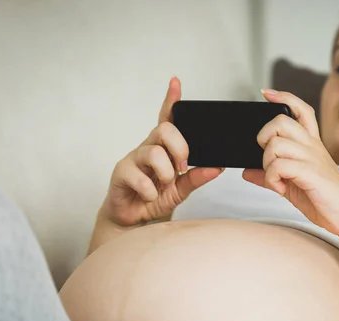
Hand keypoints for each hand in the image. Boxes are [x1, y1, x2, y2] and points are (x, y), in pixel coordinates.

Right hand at [101, 77, 223, 226]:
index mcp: (163, 148)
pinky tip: (150, 196)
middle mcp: (148, 148)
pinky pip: (139, 176)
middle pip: (164, 130)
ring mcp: (133, 159)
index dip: (171, 100)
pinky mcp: (121, 173)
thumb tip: (217, 167)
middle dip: (180, 148)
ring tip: (165, 185)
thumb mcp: (181, 190)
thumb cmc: (154, 198)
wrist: (133, 220)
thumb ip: (197, 178)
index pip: (167, 119)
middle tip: (182, 167)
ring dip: (166, 172)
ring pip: (153, 152)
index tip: (176, 83)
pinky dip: (150, 191)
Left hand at [242, 89, 338, 236]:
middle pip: (281, 121)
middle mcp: (312, 146)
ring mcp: (312, 158)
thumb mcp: (292, 185)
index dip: (283, 97)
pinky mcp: (311, 173)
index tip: (266, 94)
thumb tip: (247, 172)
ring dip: (267, 164)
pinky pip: (279, 166)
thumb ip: (271, 175)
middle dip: (264, 138)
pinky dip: (272, 179)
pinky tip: (281, 189)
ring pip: (276, 144)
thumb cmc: (324, 200)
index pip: (301, 109)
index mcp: (311, 145)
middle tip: (267, 159)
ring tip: (276, 180)